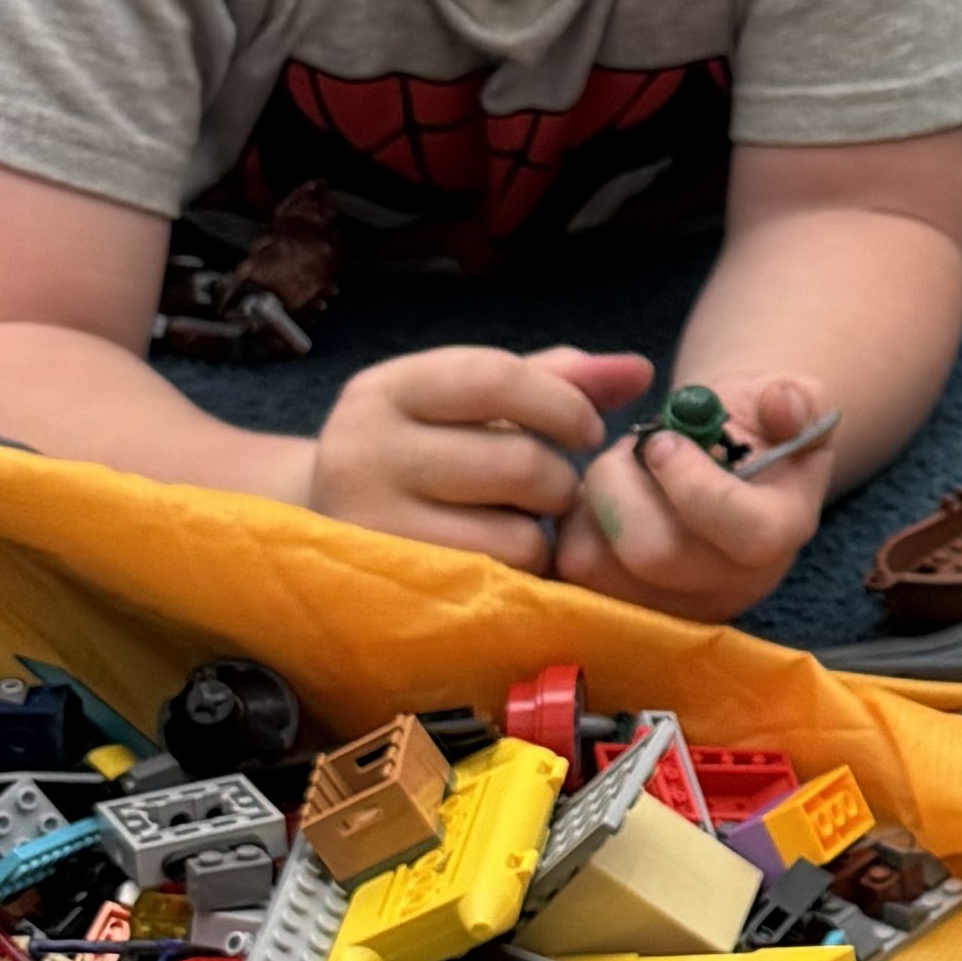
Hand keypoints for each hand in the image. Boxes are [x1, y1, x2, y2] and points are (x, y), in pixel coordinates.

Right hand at [308, 342, 644, 570]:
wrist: (323, 530)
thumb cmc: (421, 453)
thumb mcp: (469, 404)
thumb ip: (554, 379)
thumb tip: (638, 372)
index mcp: (385, 390)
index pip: (495, 377)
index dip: (564, 405)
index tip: (589, 432)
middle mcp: (364, 452)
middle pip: (520, 463)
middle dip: (560, 480)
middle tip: (552, 487)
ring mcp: (373, 528)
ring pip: (518, 535)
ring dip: (543, 531)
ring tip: (521, 520)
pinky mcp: (398, 588)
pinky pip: (502, 583)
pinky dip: (522, 569)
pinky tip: (502, 556)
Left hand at [556, 375, 836, 622]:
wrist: (724, 462)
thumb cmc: (754, 428)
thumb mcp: (789, 400)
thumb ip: (796, 398)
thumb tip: (783, 403)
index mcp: (782, 532)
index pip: (746, 532)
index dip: (693, 482)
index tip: (665, 440)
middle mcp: (731, 584)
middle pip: (656, 555)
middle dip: (624, 484)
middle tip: (632, 448)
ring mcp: (675, 606)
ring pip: (600, 566)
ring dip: (594, 501)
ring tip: (618, 472)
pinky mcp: (624, 608)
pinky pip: (573, 569)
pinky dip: (575, 522)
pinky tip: (600, 500)